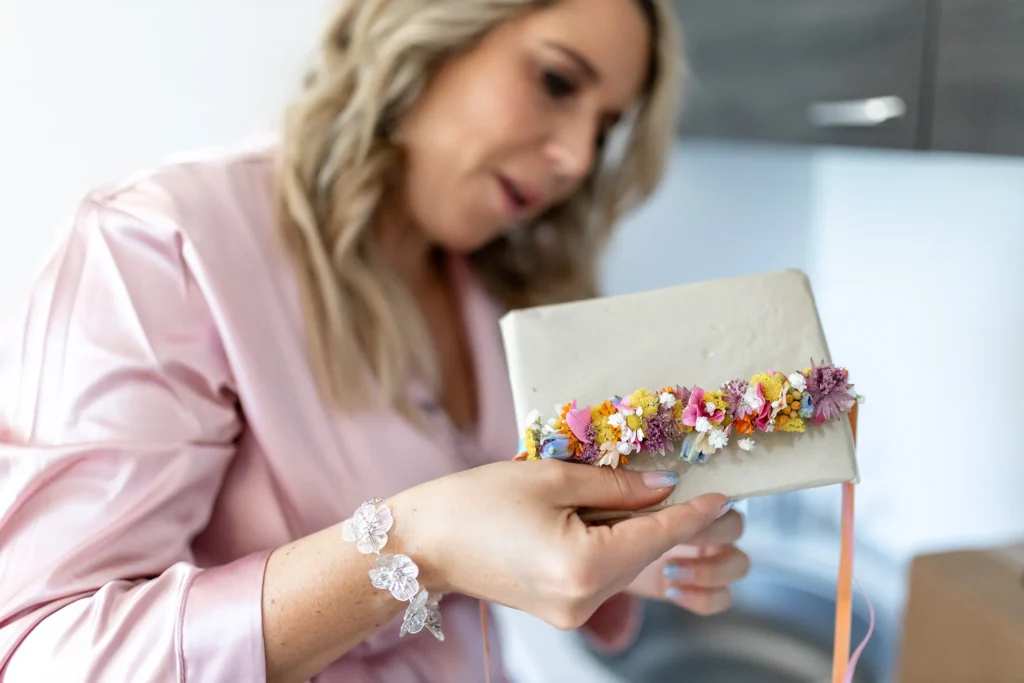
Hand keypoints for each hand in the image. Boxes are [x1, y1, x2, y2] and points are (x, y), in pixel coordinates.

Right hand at [389, 460, 728, 630]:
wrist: (425, 544)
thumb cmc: (477, 501)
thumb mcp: (551, 478)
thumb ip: (616, 485)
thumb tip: (665, 485)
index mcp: (583, 565)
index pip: (659, 536)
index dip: (694, 514)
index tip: (723, 496)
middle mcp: (584, 599)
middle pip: (648, 555)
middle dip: (673, 523)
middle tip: (691, 489)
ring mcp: (574, 612)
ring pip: (630, 567)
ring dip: (644, 535)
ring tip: (646, 499)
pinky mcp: (563, 611)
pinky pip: (607, 576)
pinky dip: (618, 549)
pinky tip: (614, 523)